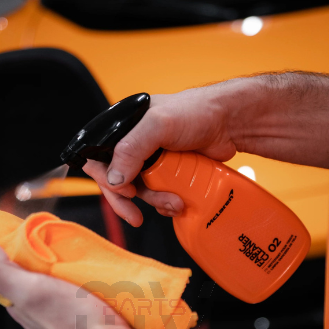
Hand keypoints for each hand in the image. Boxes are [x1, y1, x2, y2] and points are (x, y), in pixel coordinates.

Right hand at [82, 86, 238, 226]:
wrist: (230, 122)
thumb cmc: (196, 112)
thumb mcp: (159, 125)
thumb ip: (132, 149)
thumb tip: (115, 180)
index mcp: (124, 130)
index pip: (99, 160)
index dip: (107, 180)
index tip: (126, 192)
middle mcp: (134, 146)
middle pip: (118, 182)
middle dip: (129, 200)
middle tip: (137, 216)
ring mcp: (152, 161)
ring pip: (141, 192)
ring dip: (156, 202)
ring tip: (176, 202)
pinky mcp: (170, 174)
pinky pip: (159, 195)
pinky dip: (167, 204)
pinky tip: (180, 202)